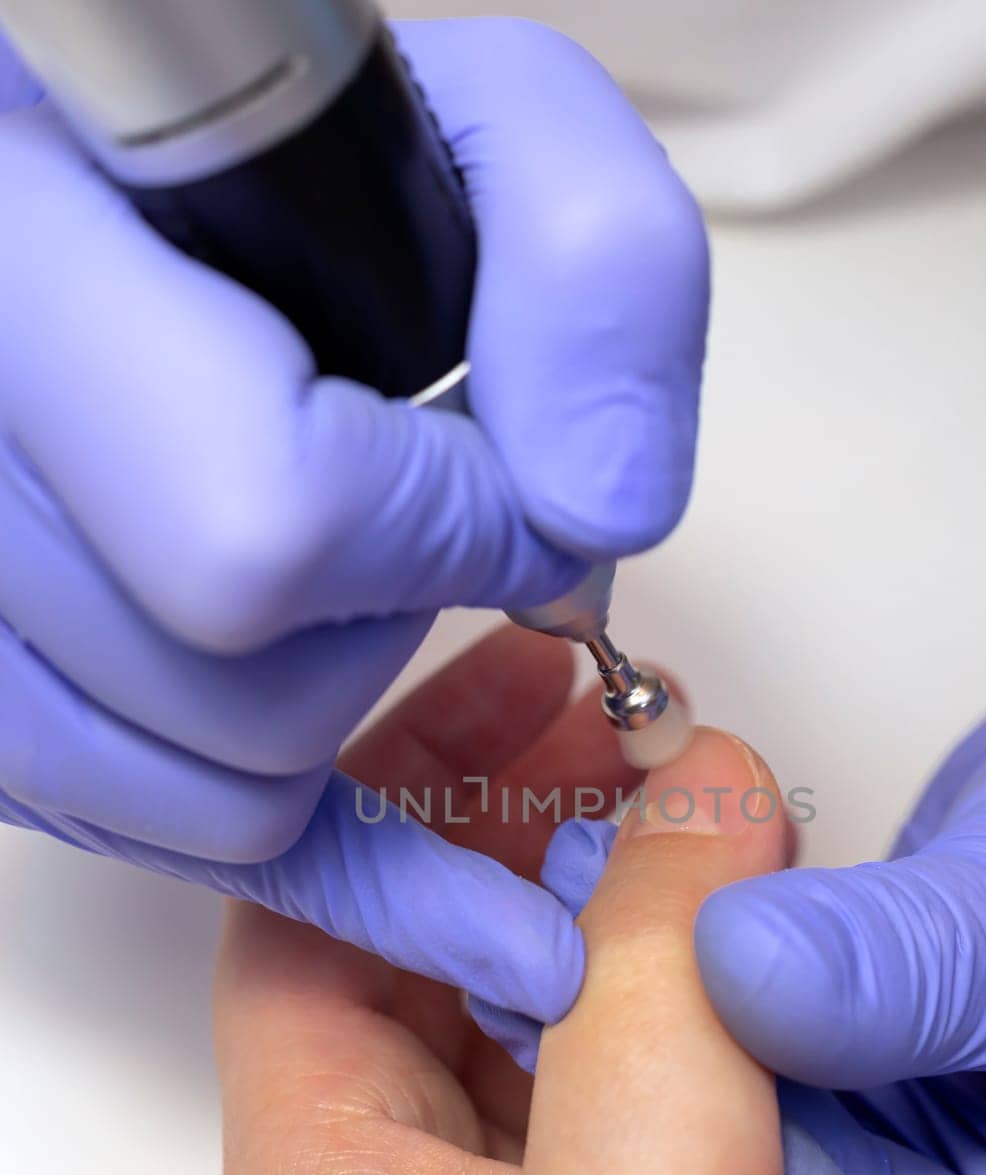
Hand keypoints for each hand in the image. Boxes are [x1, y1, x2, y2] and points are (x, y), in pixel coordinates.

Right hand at [0, 20, 707, 1021]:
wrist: (166, 192)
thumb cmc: (307, 159)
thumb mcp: (490, 133)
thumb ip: (588, 274)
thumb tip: (593, 509)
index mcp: (33, 261)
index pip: (261, 520)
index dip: (448, 541)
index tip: (514, 498)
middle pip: (228, 692)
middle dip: (398, 642)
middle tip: (447, 544)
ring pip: (191, 795)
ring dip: (350, 732)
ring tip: (385, 611)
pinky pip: (153, 841)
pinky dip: (332, 871)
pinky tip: (456, 892)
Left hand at [214, 642, 832, 1174]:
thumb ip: (670, 998)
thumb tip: (708, 798)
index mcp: (324, 1167)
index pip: (317, 884)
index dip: (408, 758)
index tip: (531, 673)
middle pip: (409, 935)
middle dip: (512, 813)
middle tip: (633, 733)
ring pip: (506, 1016)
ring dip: (593, 909)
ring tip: (698, 834)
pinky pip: (588, 1102)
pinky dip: (653, 1017)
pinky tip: (733, 996)